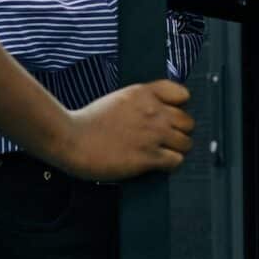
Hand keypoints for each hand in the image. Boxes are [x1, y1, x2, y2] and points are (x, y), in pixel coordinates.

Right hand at [52, 80, 194, 180]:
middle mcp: (152, 111)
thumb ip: (140, 102)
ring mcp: (152, 134)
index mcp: (143, 93)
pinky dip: (170, 164)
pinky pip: (176, 160)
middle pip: (187, 121)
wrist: (70, 138)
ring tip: (163, 153)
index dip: (179, 107)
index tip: (171, 115)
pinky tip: (158, 164)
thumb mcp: (118, 99)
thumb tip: (155, 111)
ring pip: (186, 142)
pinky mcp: (148, 156)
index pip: (182, 94)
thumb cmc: (87, 122)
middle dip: (179, 131)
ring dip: (177, 149)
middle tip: (166, 139)